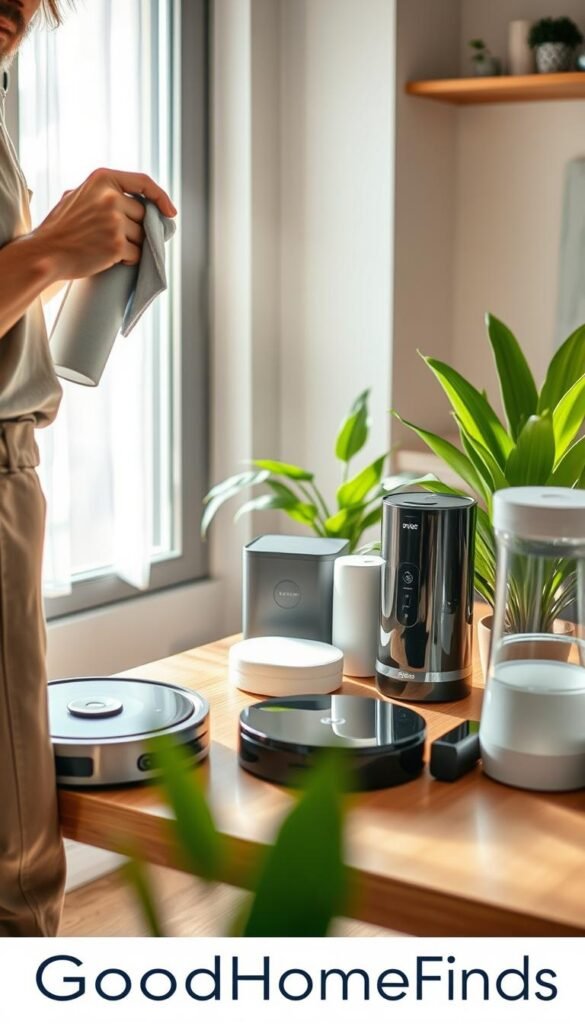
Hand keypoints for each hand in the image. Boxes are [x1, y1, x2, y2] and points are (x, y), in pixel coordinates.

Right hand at [32, 167, 176, 281]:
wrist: (45, 252)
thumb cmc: (62, 227)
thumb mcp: (79, 195)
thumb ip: (105, 192)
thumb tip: (141, 201)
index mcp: (103, 178)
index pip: (144, 182)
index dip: (161, 197)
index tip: (170, 212)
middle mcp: (111, 197)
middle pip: (143, 215)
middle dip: (136, 229)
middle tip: (117, 238)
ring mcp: (114, 221)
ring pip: (142, 237)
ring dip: (132, 246)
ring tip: (107, 247)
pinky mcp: (116, 245)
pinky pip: (137, 254)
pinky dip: (129, 260)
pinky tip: (111, 259)